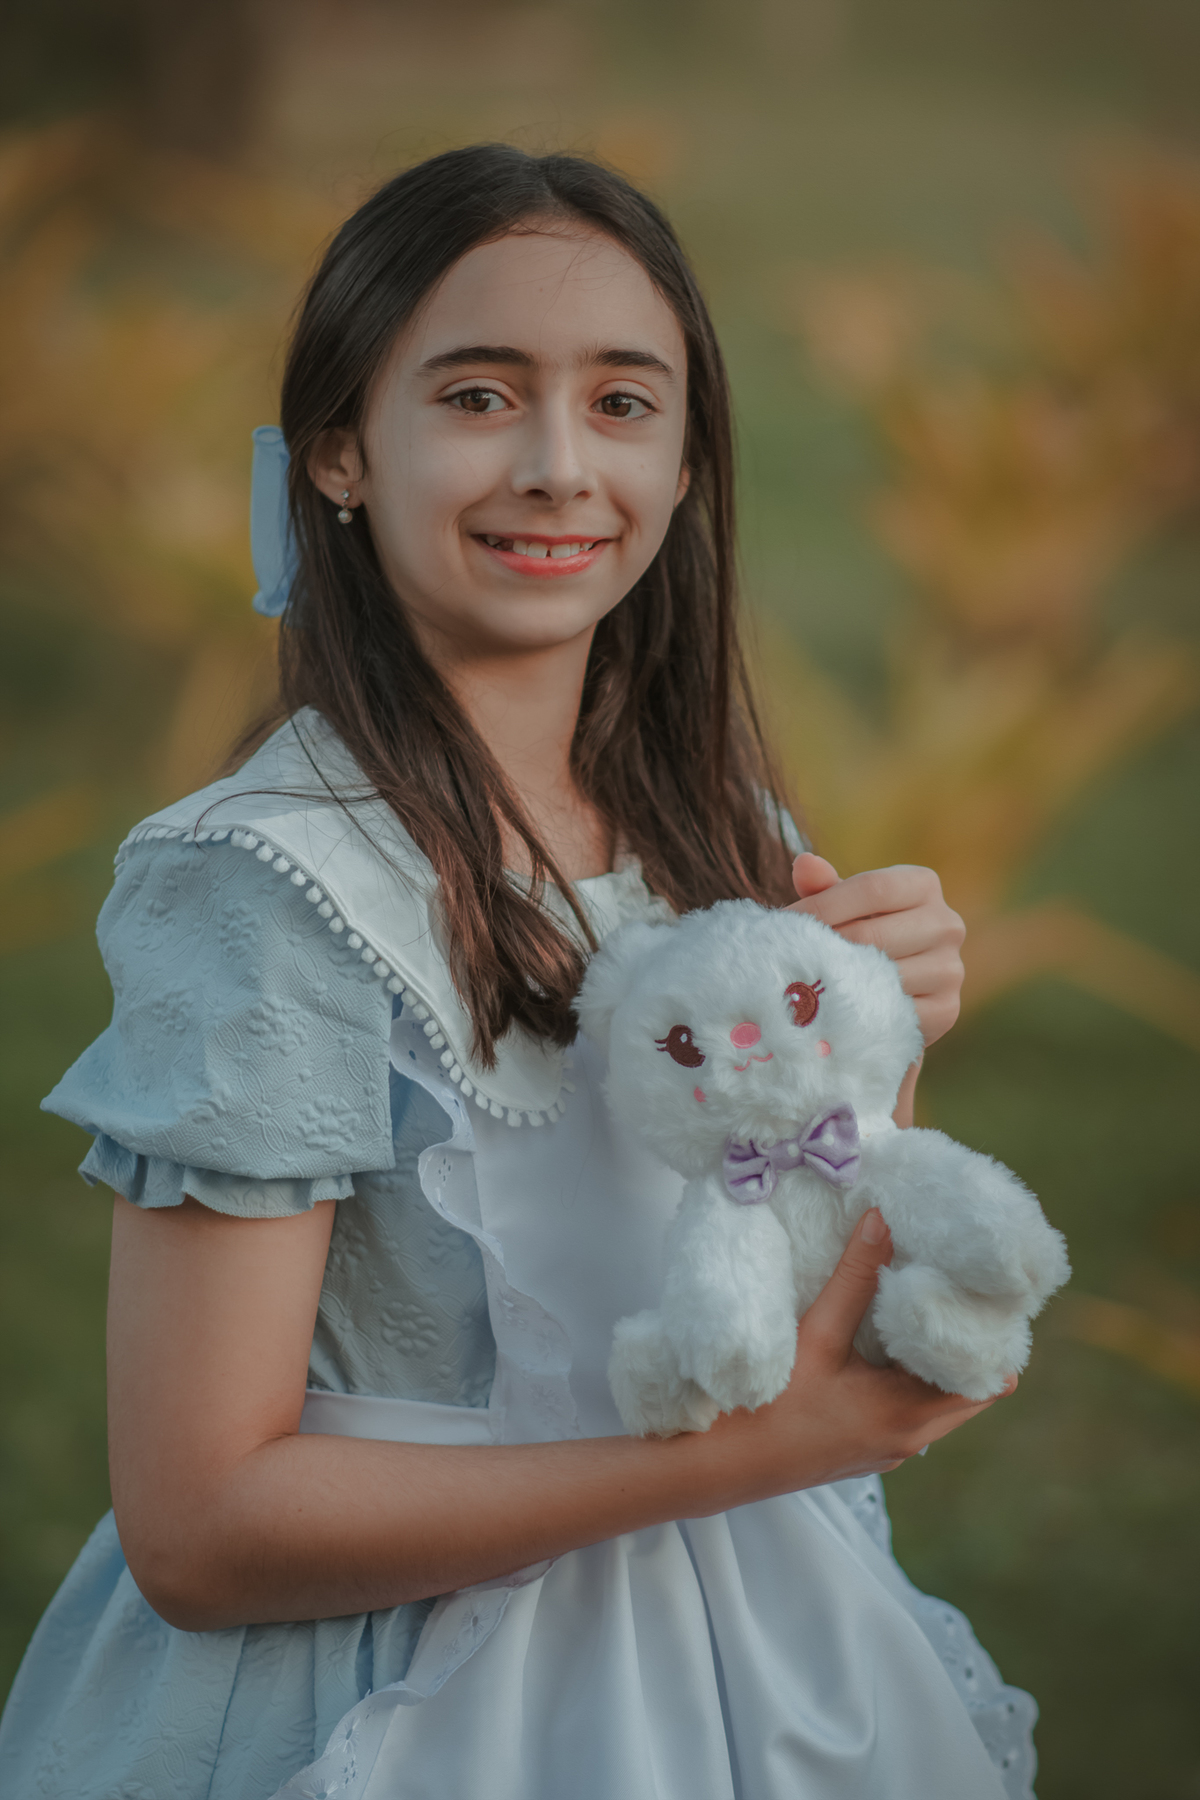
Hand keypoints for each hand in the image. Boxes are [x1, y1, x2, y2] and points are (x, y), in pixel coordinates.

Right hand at [714, 1210, 1014, 1494]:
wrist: (720, 1465)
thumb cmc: (768, 1406)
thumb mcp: (817, 1335)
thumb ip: (854, 1277)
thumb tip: (883, 1220)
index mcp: (908, 1415)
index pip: (989, 1380)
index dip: (992, 1336)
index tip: (980, 1292)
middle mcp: (911, 1439)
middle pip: (971, 1389)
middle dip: (966, 1341)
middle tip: (952, 1288)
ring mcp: (891, 1448)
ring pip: (942, 1400)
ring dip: (937, 1359)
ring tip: (921, 1307)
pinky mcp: (870, 1447)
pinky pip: (914, 1410)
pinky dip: (912, 1377)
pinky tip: (886, 1341)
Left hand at [788, 853, 964, 1046]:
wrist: (894, 988)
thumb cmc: (862, 932)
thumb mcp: (844, 905)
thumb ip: (823, 886)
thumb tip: (805, 863)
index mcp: (923, 884)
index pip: (872, 889)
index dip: (824, 906)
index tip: (786, 923)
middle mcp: (947, 923)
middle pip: (873, 934)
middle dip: (824, 947)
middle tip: (787, 960)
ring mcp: (951, 969)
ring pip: (882, 976)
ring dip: (837, 983)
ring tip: (803, 985)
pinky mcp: (946, 1010)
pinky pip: (893, 1012)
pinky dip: (860, 1013)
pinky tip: (832, 1011)